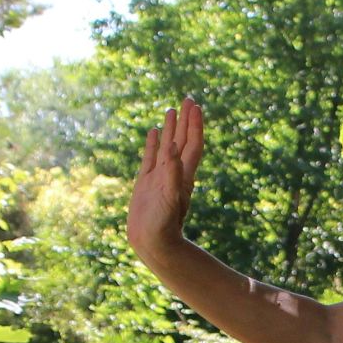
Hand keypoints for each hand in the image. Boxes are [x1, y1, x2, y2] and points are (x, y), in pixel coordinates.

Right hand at [126, 96, 204, 265]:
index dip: (195, 125)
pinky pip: (150, 158)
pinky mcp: (146, 183)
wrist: (152, 244)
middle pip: (183, 140)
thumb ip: (173, 175)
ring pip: (166, 146)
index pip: (192, 144)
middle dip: (186, 120)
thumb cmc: (164, 227)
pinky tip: (152, 131)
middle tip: (188, 98)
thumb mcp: (170, 200)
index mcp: (183, 175)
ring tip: (171, 109)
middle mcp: (174, 173)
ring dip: (170, 128)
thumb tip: (175, 149)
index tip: (196, 106)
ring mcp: (160, 177)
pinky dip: (153, 143)